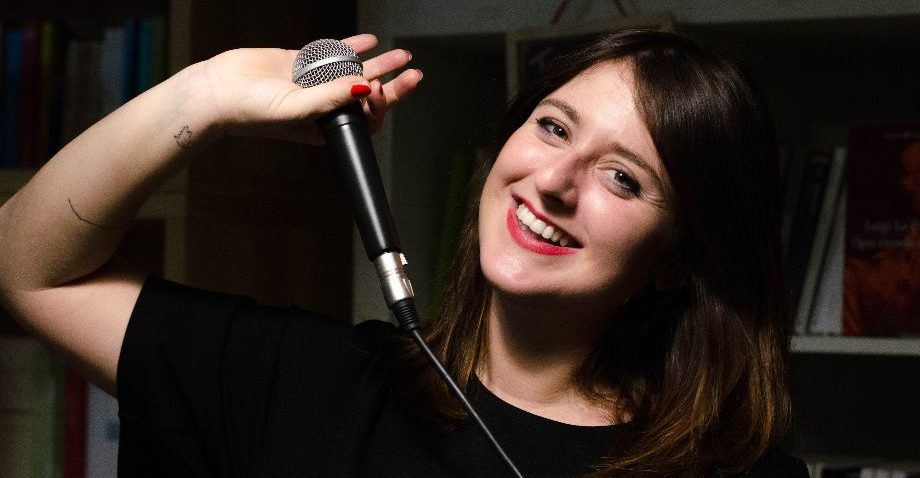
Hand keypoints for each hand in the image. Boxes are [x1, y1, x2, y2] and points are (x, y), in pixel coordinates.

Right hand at [196, 34, 420, 143]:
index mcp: (325, 126)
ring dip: (378, 63)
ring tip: (402, 55)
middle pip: (366, 95)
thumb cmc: (252, 113)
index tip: (381, 89)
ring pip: (354, 72)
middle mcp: (323, 106)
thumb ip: (332, 98)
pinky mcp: (301, 64)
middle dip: (392, 85)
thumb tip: (365, 88)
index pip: (365, 118)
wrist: (217, 91)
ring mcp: (313, 83)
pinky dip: (351, 46)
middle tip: (413, 74)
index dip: (380, 105)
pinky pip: (332, 54)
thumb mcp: (297, 110)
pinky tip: (370, 41)